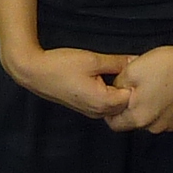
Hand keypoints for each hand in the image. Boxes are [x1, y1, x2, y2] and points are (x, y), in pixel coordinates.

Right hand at [5, 45, 134, 119]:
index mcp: (103, 102)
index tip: (137, 70)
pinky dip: (110, 94)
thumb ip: (116, 62)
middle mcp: (98, 112)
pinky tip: (108, 79)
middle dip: (130, 89)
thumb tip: (136, 60)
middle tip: (131, 70)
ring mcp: (90, 112)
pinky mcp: (84, 107)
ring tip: (120, 72)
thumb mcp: (93, 60)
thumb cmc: (62, 65)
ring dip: (119, 92)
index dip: (136, 83)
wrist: (35, 72)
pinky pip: (104, 105)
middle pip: (125, 105)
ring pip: (115, 105)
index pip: (132, 98)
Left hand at [104, 39, 172, 133]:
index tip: (115, 97)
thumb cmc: (165, 65)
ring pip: (153, 120)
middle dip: (133, 107)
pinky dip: (166, 107)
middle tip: (138, 86)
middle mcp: (156, 127)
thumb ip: (117, 86)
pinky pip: (169, 116)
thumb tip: (115, 92)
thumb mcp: (131, 70)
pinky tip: (170, 90)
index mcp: (139, 117)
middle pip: (135, 122)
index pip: (115, 124)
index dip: (111, 110)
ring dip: (151, 108)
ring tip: (157, 85)